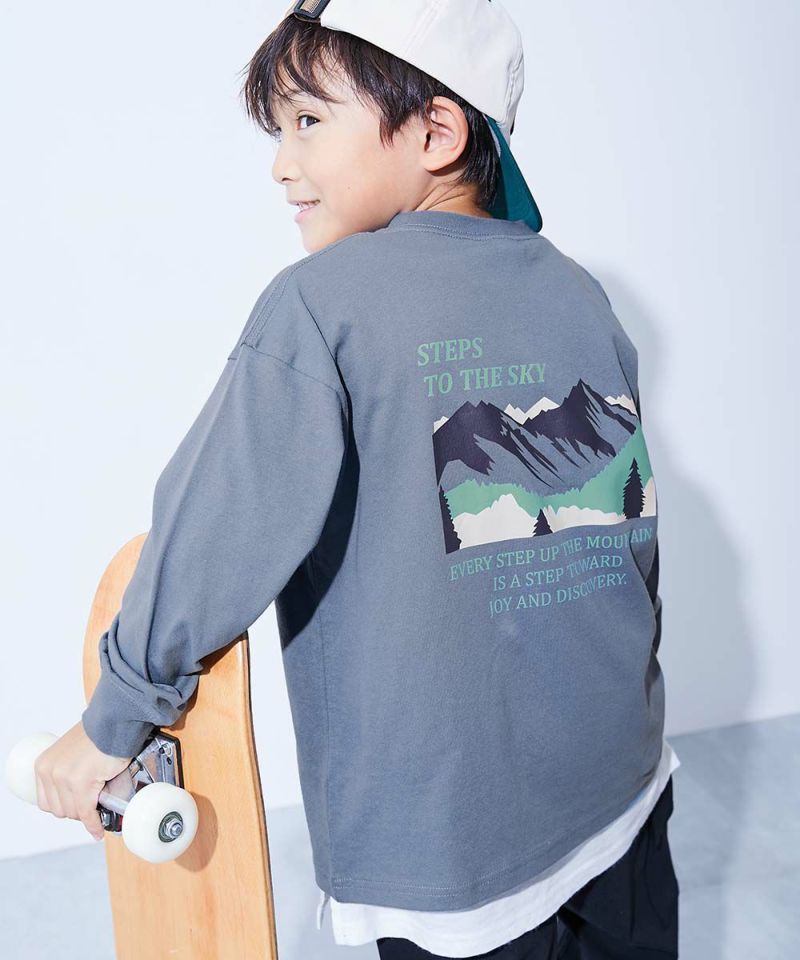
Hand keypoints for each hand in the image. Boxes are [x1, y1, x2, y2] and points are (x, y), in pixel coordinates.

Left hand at [34, 720, 132, 840]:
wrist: (114, 720)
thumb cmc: (99, 734)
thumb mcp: (71, 754)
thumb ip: (67, 772)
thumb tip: (77, 799)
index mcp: (43, 766)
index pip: (47, 802)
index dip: (65, 806)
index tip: (79, 805)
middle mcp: (49, 772)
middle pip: (61, 810)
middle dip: (78, 810)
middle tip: (94, 801)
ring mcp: (64, 778)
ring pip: (74, 813)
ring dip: (89, 813)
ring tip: (101, 800)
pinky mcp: (81, 782)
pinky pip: (87, 813)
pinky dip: (93, 824)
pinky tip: (98, 829)